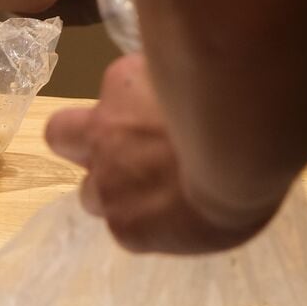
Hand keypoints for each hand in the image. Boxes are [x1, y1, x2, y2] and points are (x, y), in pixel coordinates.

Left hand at [45, 54, 274, 252]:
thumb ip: (182, 84)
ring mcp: (108, 180)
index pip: (115, 93)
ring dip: (118, 195)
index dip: (129, 108)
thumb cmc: (244, 105)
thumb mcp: (206, 75)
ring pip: (90, 193)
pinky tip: (184, 225)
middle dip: (83, 147)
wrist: (244, 158)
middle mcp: (104, 129)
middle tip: (124, 158)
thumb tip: (187, 87)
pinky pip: (129, 231)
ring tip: (162, 202)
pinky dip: (151, 230)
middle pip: (62, 134)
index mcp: (125, 82)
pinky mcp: (125, 225)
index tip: (155, 118)